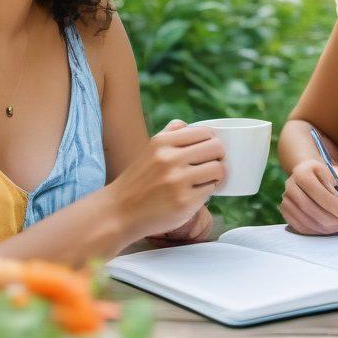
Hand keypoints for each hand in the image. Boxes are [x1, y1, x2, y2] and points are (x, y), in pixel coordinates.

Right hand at [111, 120, 224, 239]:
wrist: (119, 212)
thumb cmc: (139, 181)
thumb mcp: (150, 150)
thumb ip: (170, 134)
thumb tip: (191, 125)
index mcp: (162, 142)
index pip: (205, 132)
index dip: (212, 142)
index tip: (209, 152)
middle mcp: (169, 159)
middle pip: (216, 148)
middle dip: (218, 158)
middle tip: (211, 167)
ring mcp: (177, 181)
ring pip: (218, 169)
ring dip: (215, 177)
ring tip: (203, 182)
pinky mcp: (184, 202)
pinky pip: (211, 190)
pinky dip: (206, 193)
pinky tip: (194, 195)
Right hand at [280, 159, 337, 235]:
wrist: (312, 175)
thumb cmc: (331, 177)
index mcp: (304, 172)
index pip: (322, 195)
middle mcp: (290, 184)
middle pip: (312, 209)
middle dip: (332, 221)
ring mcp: (285, 198)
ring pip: (306, 220)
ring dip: (326, 228)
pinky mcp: (285, 211)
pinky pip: (300, 226)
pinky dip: (316, 231)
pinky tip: (329, 229)